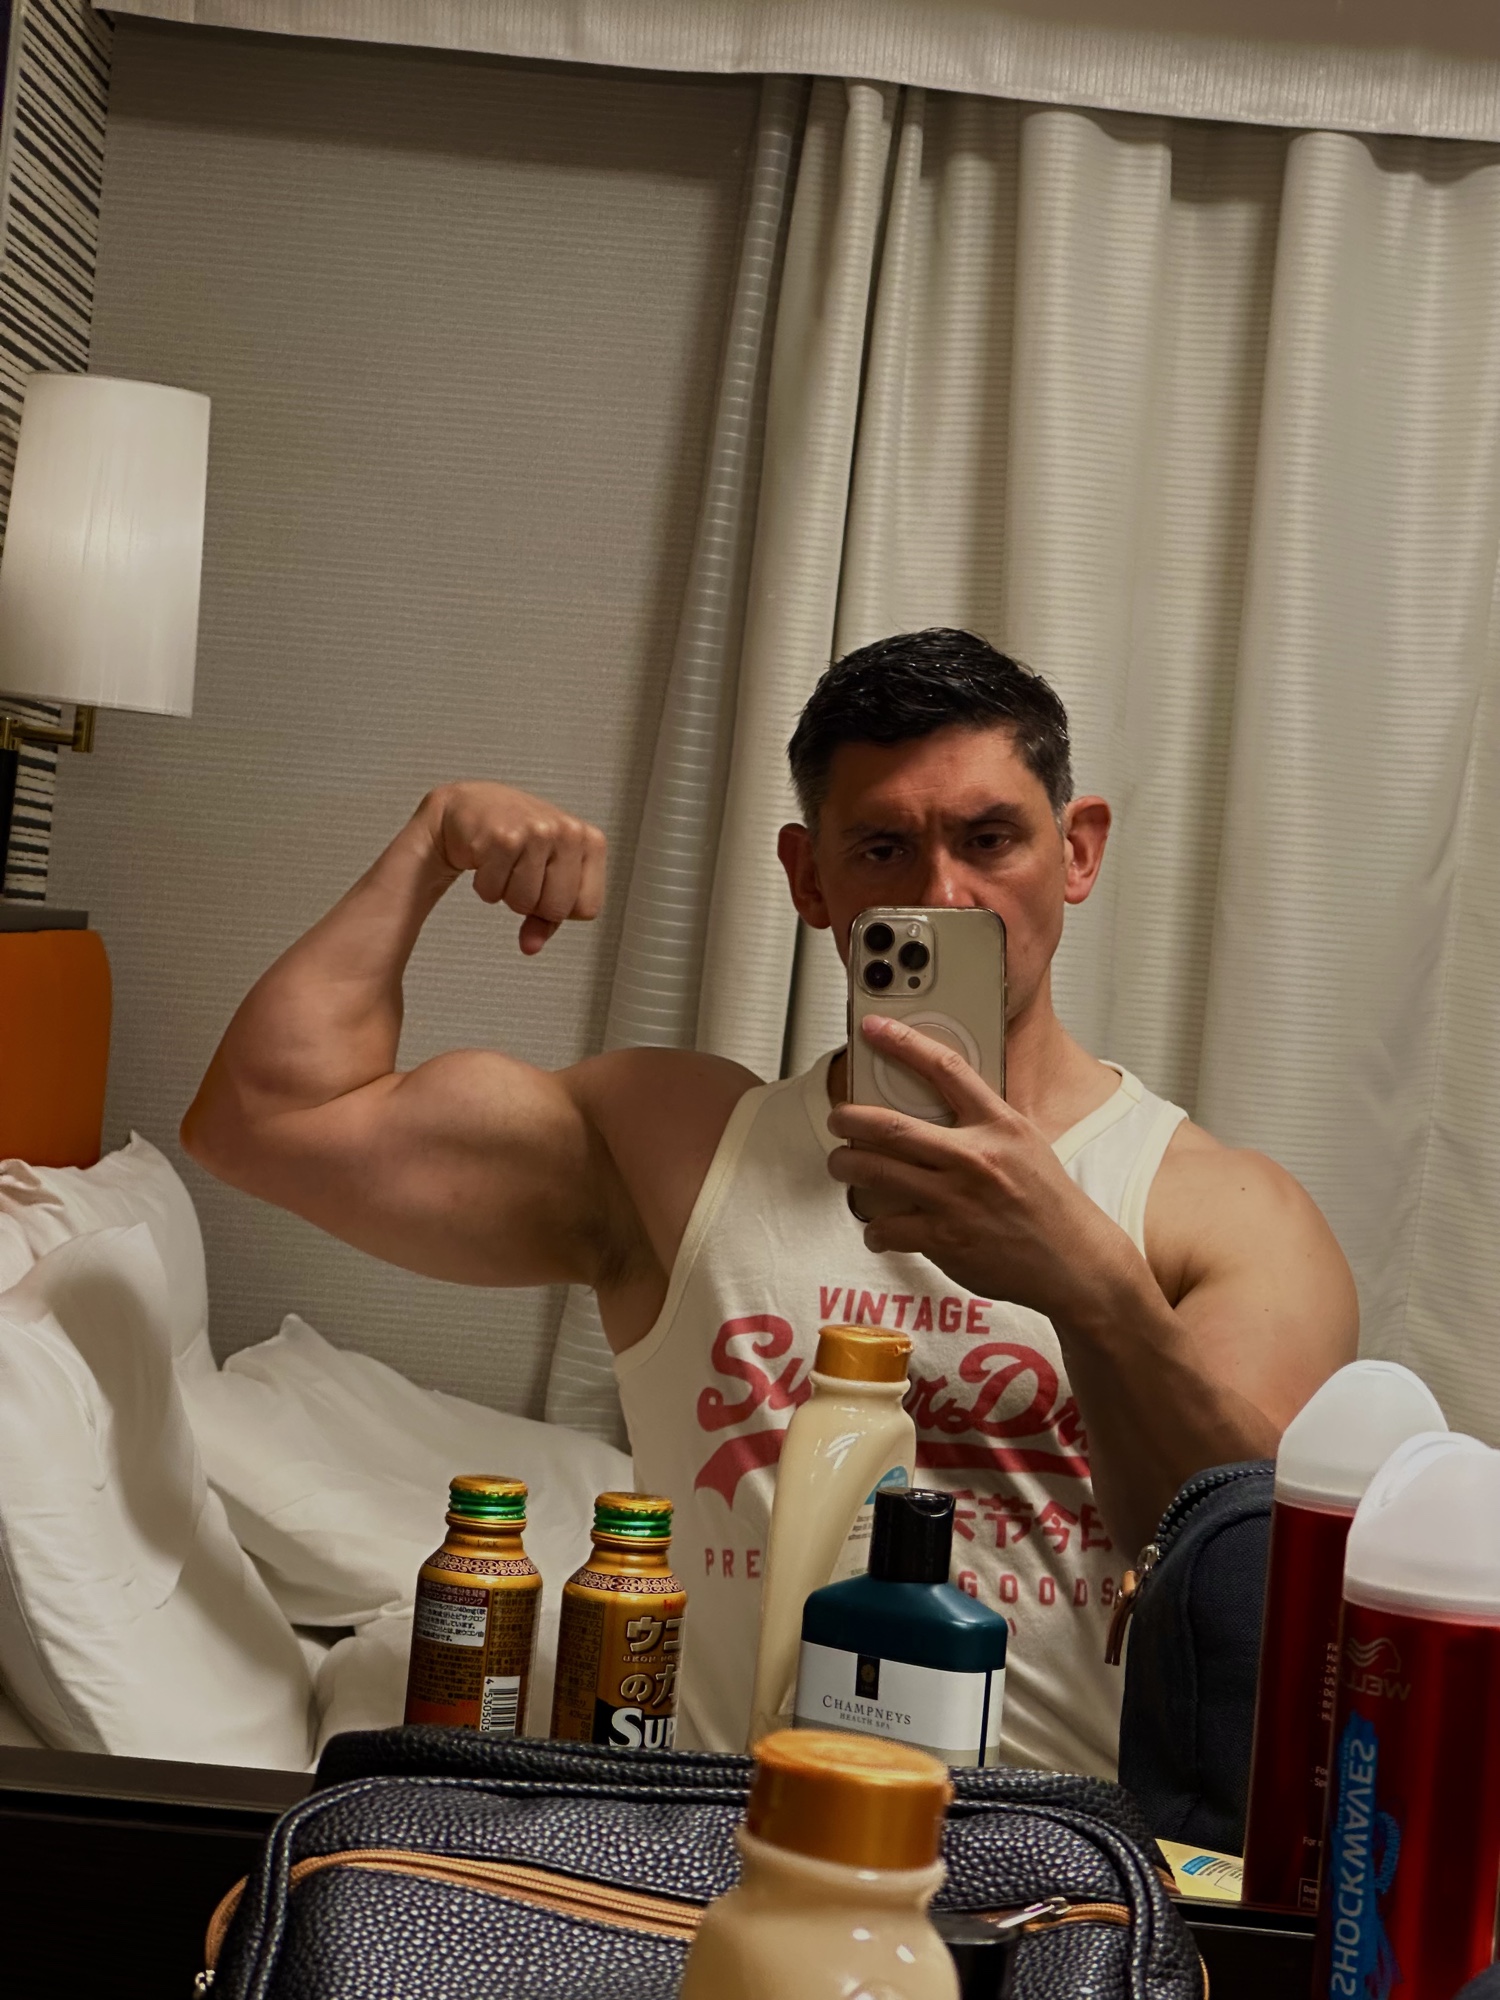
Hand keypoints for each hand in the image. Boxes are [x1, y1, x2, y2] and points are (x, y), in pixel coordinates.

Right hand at [421, 781, 606, 954]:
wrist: (470, 807)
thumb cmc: (515, 839)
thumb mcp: (545, 875)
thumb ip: (546, 919)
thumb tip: (531, 946)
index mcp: (590, 840)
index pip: (588, 908)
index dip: (560, 907)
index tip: (546, 885)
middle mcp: (568, 832)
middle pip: (556, 909)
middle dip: (533, 903)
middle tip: (521, 874)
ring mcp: (537, 832)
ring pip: (524, 903)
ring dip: (506, 892)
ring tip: (504, 863)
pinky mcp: (503, 837)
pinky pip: (494, 892)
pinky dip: (485, 884)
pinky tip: (487, 858)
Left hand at [827, 1016, 1137, 1327]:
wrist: (1075, 1261)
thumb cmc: (1048, 1203)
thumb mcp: (1025, 1144)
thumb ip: (984, 1121)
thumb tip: (938, 1102)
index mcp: (999, 1125)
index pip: (946, 1069)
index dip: (904, 1043)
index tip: (874, 1028)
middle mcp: (976, 1157)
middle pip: (891, 1126)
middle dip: (849, 1119)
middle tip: (839, 1118)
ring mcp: (958, 1200)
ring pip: (877, 1173)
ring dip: (847, 1167)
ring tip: (842, 1165)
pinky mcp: (946, 1240)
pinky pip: (887, 1226)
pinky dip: (874, 1228)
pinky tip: (877, 1228)